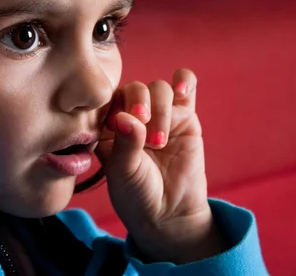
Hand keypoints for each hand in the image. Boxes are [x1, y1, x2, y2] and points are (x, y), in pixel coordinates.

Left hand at [96, 69, 226, 262]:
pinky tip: (182, 90)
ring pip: (159, 88)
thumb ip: (126, 144)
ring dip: (160, 110)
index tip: (117, 127)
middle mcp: (133, 114)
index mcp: (109, 125)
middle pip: (135, 88)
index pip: (109, 98)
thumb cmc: (137, 194)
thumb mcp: (124, 172)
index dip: (115, 107)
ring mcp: (160, 113)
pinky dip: (185, 80)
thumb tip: (126, 117)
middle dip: (139, 104)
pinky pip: (187, 86)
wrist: (169, 214)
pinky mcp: (185, 115)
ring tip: (159, 142)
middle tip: (145, 132)